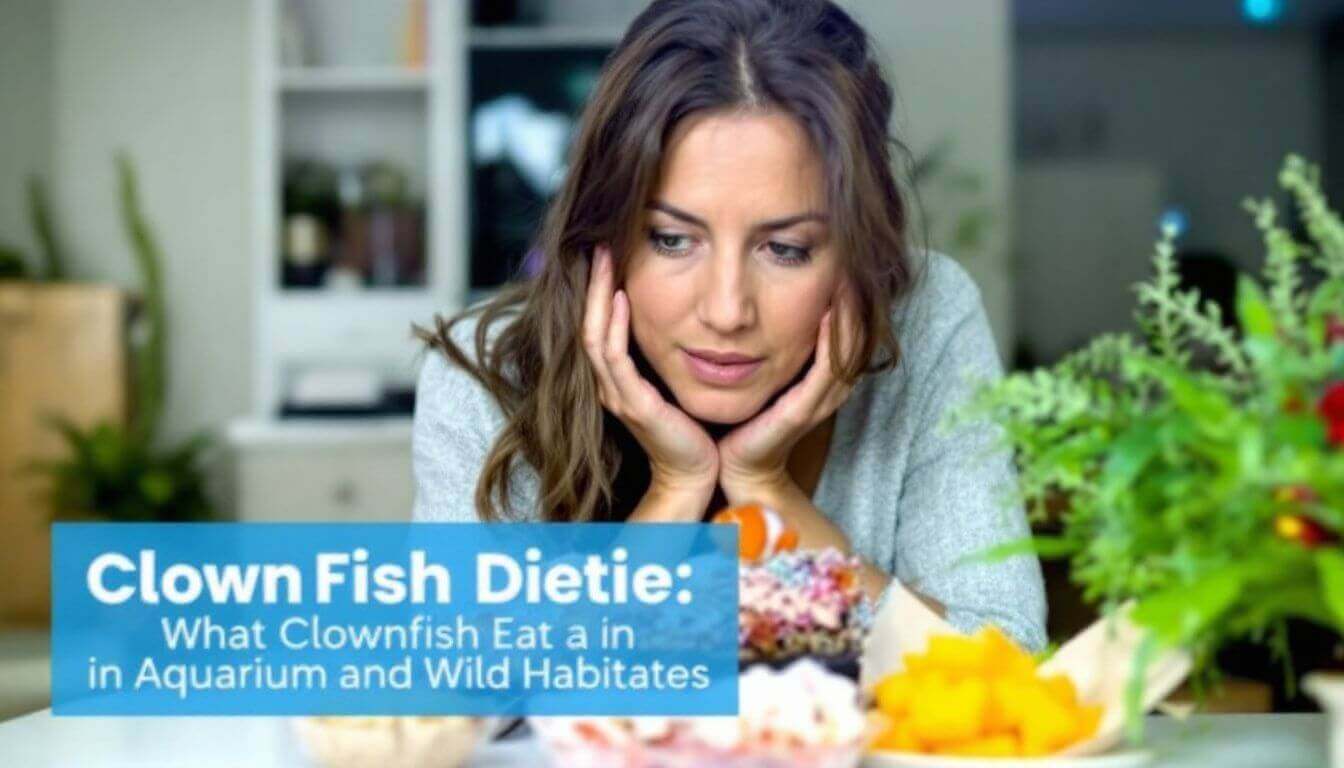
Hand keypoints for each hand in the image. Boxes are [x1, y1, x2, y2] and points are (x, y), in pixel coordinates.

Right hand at [582, 245, 718, 505]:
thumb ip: (668, 357)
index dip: (598, 290)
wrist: (695, 475)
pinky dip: (615, 326)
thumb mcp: (674, 385)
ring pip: (595, 335)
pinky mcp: (633, 405)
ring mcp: (618, 395)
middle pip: (588, 324)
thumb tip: (682, 322)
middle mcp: (610, 386)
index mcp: (618, 381)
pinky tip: (621, 298)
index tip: (609, 255)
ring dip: (598, 295)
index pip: (598, 326)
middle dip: (593, 283)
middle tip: (600, 245)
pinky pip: (615, 358)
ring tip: (605, 260)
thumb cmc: (692, 432)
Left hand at [718, 281, 858, 500]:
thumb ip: (778, 348)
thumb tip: (769, 309)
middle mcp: (830, 389)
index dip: (852, 302)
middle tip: (854, 266)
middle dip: (857, 303)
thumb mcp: (770, 376)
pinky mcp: (801, 412)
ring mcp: (819, 401)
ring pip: (847, 351)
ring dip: (849, 316)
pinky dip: (830, 342)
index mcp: (824, 380)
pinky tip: (827, 315)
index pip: (849, 334)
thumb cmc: (751, 419)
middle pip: (857, 339)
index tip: (846, 267)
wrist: (740, 464)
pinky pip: (825, 371)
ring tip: (846, 282)